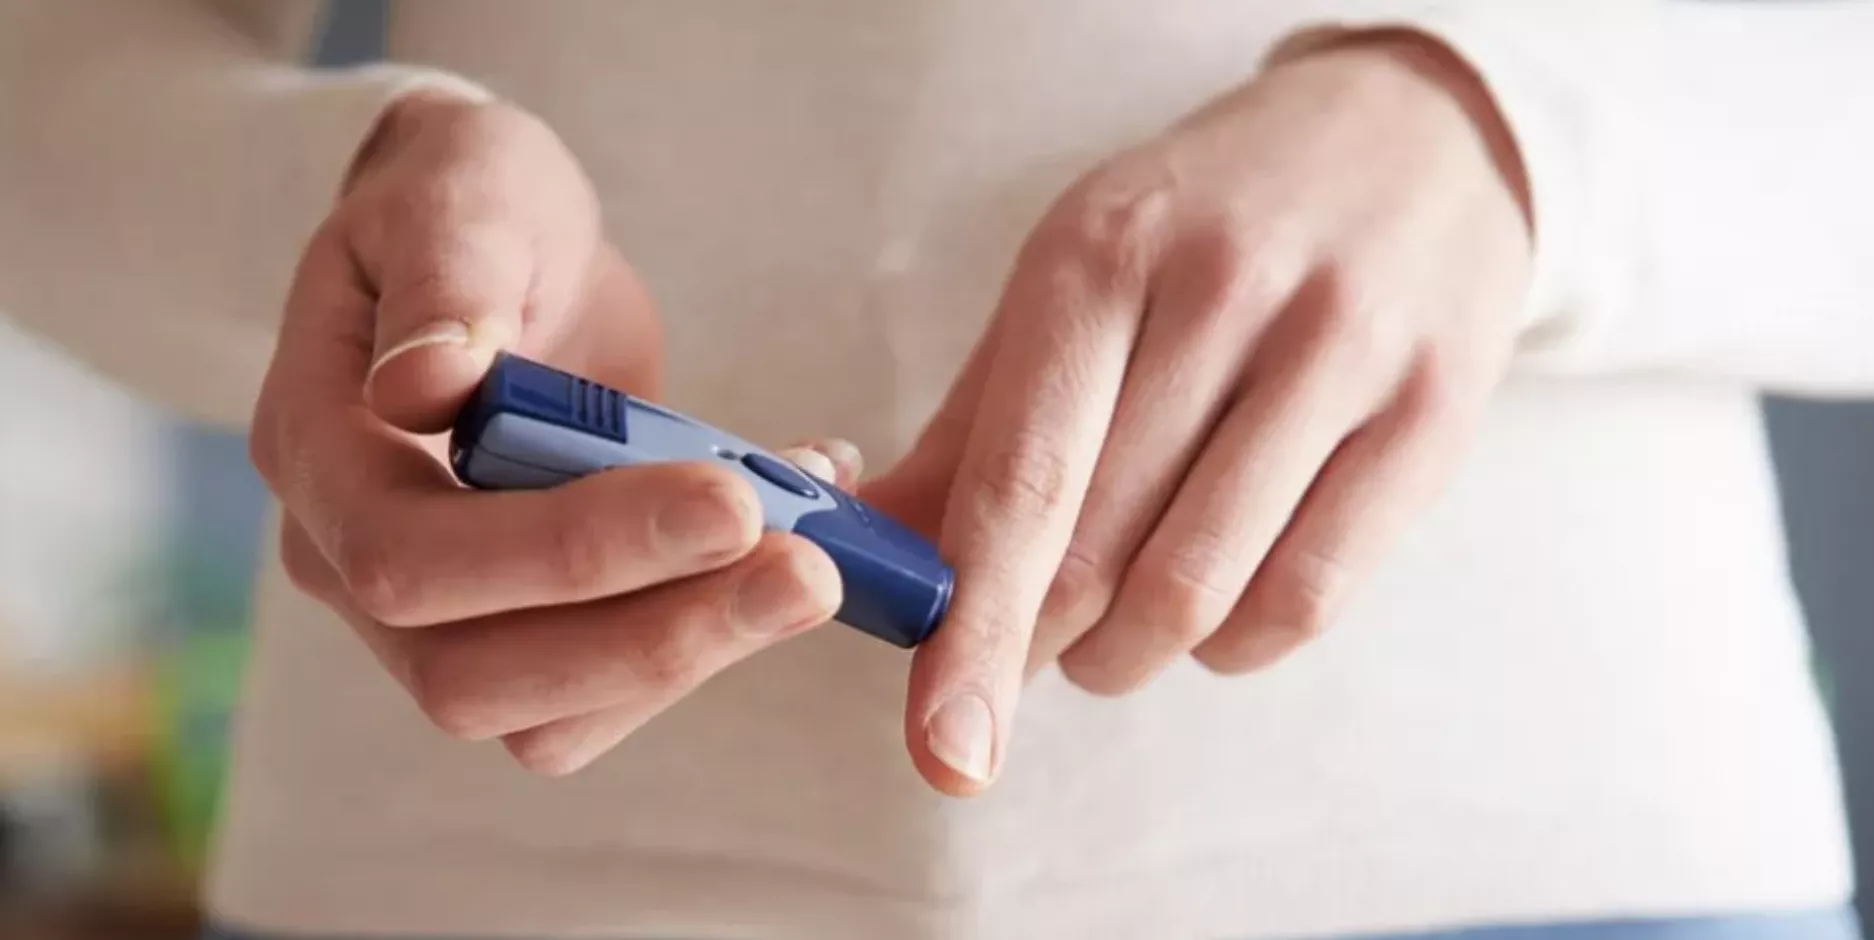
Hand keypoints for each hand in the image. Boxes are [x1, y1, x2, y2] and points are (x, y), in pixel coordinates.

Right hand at [250, 92, 856, 774]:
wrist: (497, 243)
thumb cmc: (471, 203)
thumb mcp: (464, 196)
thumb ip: (445, 282)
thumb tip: (422, 385)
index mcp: (316, 453)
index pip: (411, 556)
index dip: (569, 550)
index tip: (729, 503)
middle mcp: (350, 562)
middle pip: (470, 676)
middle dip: (653, 636)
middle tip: (807, 572)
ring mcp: (436, 613)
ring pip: (546, 715)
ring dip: (695, 652)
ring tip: (819, 562)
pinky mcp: (529, 625)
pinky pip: (610, 683)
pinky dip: (712, 630)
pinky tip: (802, 537)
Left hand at [866, 33, 1533, 793]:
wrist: (1411, 138)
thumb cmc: (1205, 230)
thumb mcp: (1073, 282)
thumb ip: (968, 430)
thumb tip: (865, 564)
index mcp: (1101, 251)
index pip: (1020, 480)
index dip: (972, 631)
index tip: (945, 750)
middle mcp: (1225, 288)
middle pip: (1100, 552)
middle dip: (1040, 647)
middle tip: (1028, 653)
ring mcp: (1341, 347)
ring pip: (1203, 589)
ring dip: (1131, 655)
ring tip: (1112, 638)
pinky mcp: (1432, 412)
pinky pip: (1310, 598)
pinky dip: (1234, 647)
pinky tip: (1212, 619)